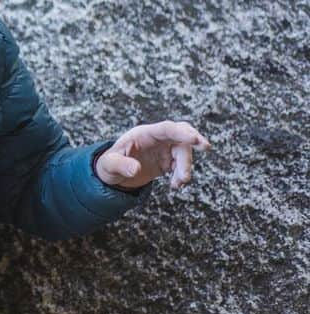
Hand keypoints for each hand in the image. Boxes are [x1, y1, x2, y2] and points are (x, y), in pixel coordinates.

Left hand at [95, 120, 211, 190]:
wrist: (112, 174)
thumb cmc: (109, 165)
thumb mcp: (109, 165)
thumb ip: (120, 165)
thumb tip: (135, 169)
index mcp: (143, 134)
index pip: (166, 128)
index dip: (181, 131)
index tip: (195, 138)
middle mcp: (156, 139)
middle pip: (179, 136)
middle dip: (193, 141)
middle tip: (205, 147)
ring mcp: (163, 149)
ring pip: (183, 152)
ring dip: (185, 167)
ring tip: (179, 183)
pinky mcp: (167, 160)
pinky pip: (181, 164)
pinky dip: (182, 174)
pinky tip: (175, 185)